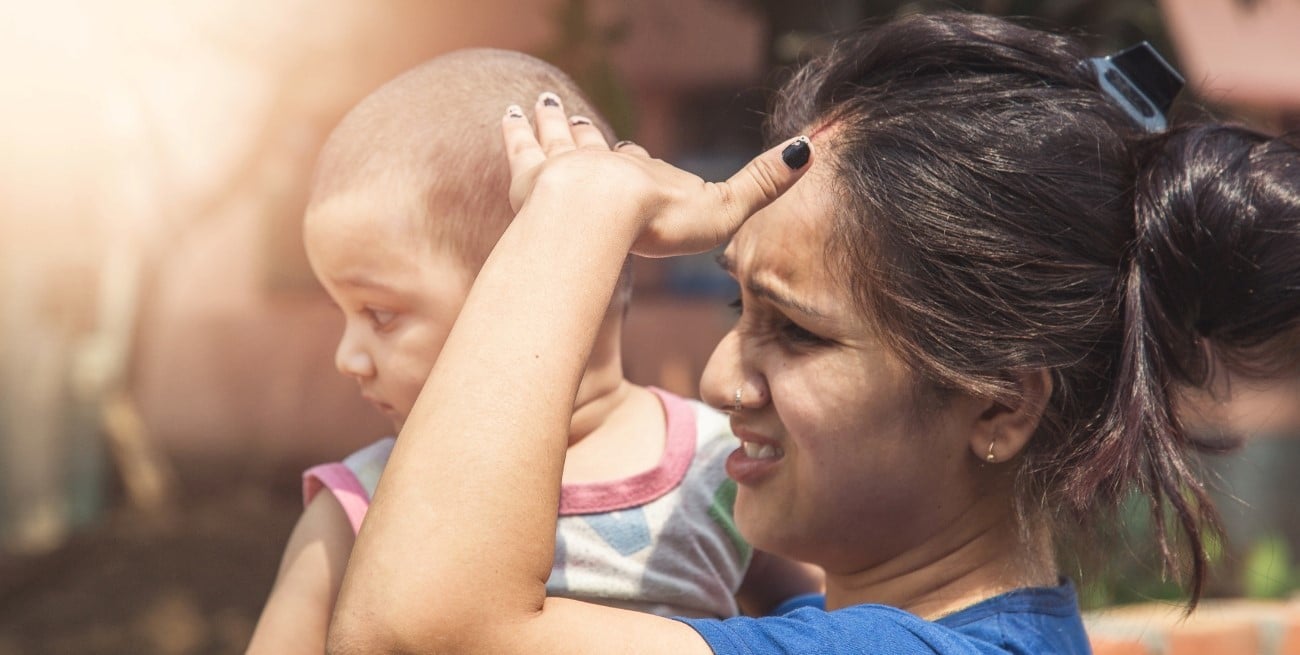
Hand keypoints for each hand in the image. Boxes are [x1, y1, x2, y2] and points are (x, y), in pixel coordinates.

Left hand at [502, 93, 811, 257]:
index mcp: (647, 173)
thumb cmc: (662, 222)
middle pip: (599, 147)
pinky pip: (521, 146)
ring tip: (545, 103)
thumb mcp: (724, 208)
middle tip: (580, 120)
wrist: (602, 217)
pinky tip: (509, 115)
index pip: (643, 165)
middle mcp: (607, 162)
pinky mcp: (531, 178)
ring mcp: (566, 167)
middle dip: (592, 138)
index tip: (635, 155)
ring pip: (560, 137)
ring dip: (555, 121)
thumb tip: (807, 149)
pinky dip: (515, 130)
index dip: (640, 164)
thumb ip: (762, 184)